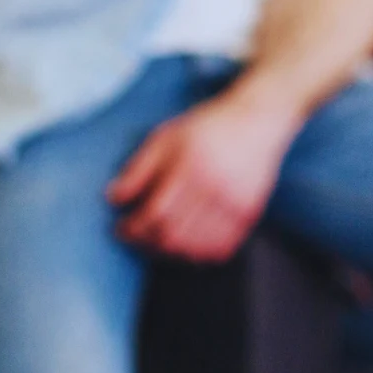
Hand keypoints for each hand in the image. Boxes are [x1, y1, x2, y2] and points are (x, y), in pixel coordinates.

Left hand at [105, 88, 303, 262]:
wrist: (259, 119)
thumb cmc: (208, 126)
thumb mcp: (166, 136)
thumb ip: (139, 167)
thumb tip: (113, 197)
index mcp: (191, 166)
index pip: (155, 213)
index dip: (133, 228)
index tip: (122, 228)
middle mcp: (215, 187)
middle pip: (174, 235)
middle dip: (147, 243)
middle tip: (138, 237)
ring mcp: (235, 202)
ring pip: (196, 246)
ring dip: (172, 251)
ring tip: (161, 240)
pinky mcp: (250, 212)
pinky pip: (222, 247)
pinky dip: (201, 253)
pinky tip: (190, 243)